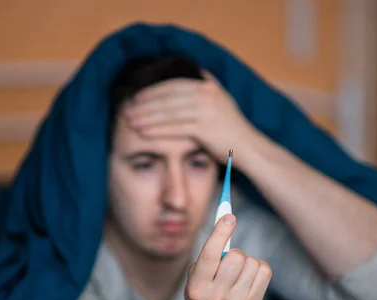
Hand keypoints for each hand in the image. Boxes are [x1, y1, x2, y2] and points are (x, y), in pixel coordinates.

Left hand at [124, 71, 259, 163]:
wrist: (250, 150)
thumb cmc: (231, 131)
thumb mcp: (222, 102)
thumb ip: (206, 89)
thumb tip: (196, 73)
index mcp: (209, 86)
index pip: (173, 85)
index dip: (152, 91)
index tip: (135, 97)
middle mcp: (208, 94)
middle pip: (168, 96)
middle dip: (145, 103)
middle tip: (126, 109)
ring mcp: (207, 110)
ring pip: (169, 112)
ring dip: (146, 116)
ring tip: (129, 121)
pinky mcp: (205, 127)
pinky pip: (174, 128)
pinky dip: (156, 130)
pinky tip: (143, 133)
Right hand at [183, 214, 271, 299]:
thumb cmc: (204, 296)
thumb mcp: (196, 279)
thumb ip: (209, 256)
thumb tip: (227, 220)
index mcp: (197, 287)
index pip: (210, 254)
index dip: (220, 232)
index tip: (229, 216)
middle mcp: (216, 296)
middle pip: (236, 256)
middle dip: (235, 253)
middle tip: (230, 263)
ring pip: (252, 263)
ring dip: (247, 263)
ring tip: (239, 275)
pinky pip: (264, 272)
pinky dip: (258, 270)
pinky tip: (249, 280)